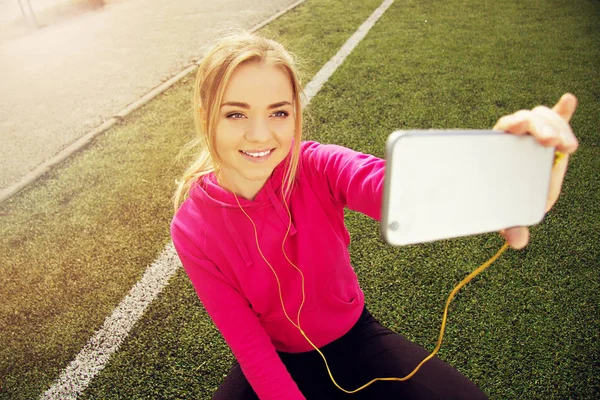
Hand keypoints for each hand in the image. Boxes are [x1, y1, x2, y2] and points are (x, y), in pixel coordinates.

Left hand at [492, 93, 578, 248]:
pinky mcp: (553, 137)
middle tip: (550, 142)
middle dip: (540, 127)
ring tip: (566, 146)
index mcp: (502, 150)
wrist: (520, 196)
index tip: (516, 127)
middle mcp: (518, 138)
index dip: (509, 125)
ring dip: (558, 126)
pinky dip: (563, 110)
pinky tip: (568, 99)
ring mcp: (536, 135)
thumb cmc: (511, 201)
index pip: (503, 129)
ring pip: (546, 119)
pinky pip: (558, 120)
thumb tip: (517, 241)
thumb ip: (512, 225)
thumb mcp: (511, 212)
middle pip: (527, 120)